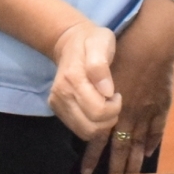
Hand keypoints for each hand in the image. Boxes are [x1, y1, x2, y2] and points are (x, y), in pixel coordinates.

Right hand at [46, 20, 121, 149]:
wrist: (69, 42)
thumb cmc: (92, 40)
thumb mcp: (102, 42)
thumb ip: (101, 65)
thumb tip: (106, 92)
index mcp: (72, 79)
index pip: (98, 112)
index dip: (114, 108)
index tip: (117, 94)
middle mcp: (60, 94)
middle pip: (91, 127)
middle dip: (109, 119)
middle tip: (113, 102)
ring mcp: (56, 103)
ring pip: (85, 132)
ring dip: (101, 125)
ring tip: (105, 105)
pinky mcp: (57, 109)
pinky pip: (79, 129)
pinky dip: (92, 125)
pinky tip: (96, 109)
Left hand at [90, 0, 173, 173]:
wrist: (153, 41)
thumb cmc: (124, 49)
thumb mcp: (101, 64)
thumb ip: (95, 87)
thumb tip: (95, 107)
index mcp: (112, 104)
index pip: (99, 137)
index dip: (92, 156)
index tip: (86, 172)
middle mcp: (129, 112)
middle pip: (120, 146)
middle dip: (115, 167)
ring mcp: (148, 111)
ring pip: (139, 143)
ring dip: (133, 161)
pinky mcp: (162, 105)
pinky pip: (157, 129)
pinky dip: (152, 143)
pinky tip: (147, 154)